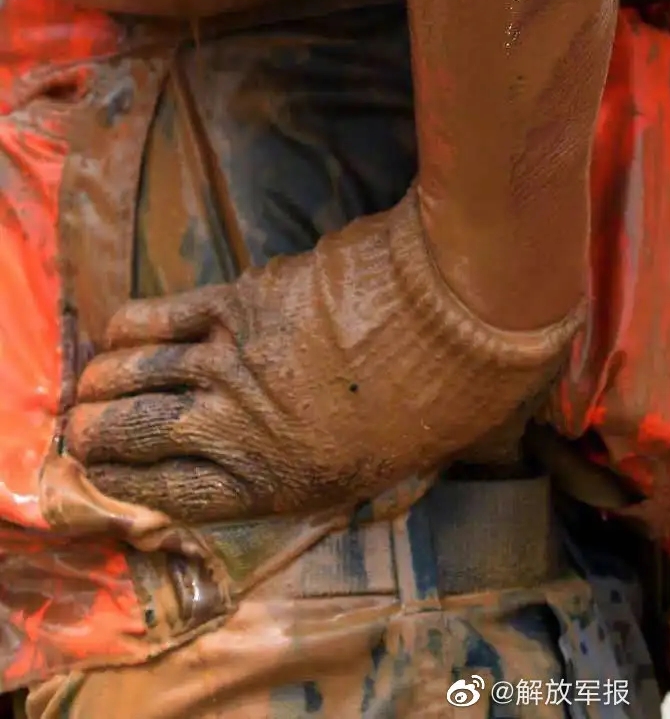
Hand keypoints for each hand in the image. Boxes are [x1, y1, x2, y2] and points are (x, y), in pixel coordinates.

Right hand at [65, 188, 575, 523]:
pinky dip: (131, 327)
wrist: (460, 309)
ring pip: (141, 379)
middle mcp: (242, 428)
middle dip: (100, 437)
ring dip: (103, 386)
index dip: (132, 489)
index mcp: (283, 481)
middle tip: (82, 431)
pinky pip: (164, 317)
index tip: (107, 481)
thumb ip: (359, 470)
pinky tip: (116, 333)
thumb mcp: (404, 464)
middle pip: (143, 438)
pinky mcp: (240, 300)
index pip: (179, 496)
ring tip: (89, 390)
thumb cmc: (453, 390)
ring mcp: (233, 362)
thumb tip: (354, 474)